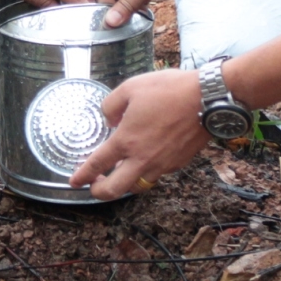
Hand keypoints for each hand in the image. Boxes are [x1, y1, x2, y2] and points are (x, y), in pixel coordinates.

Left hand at [69, 69, 209, 200]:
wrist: (207, 99)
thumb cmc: (168, 90)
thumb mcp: (130, 88)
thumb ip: (111, 106)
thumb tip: (110, 120)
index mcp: (126, 141)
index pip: (98, 164)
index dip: (83, 175)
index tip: (74, 182)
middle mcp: (142, 159)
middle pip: (116, 189)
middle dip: (100, 192)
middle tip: (95, 186)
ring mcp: (162, 164)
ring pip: (138, 185)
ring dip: (126, 182)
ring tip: (121, 172)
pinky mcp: (178, 163)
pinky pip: (157, 174)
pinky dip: (146, 171)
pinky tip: (146, 158)